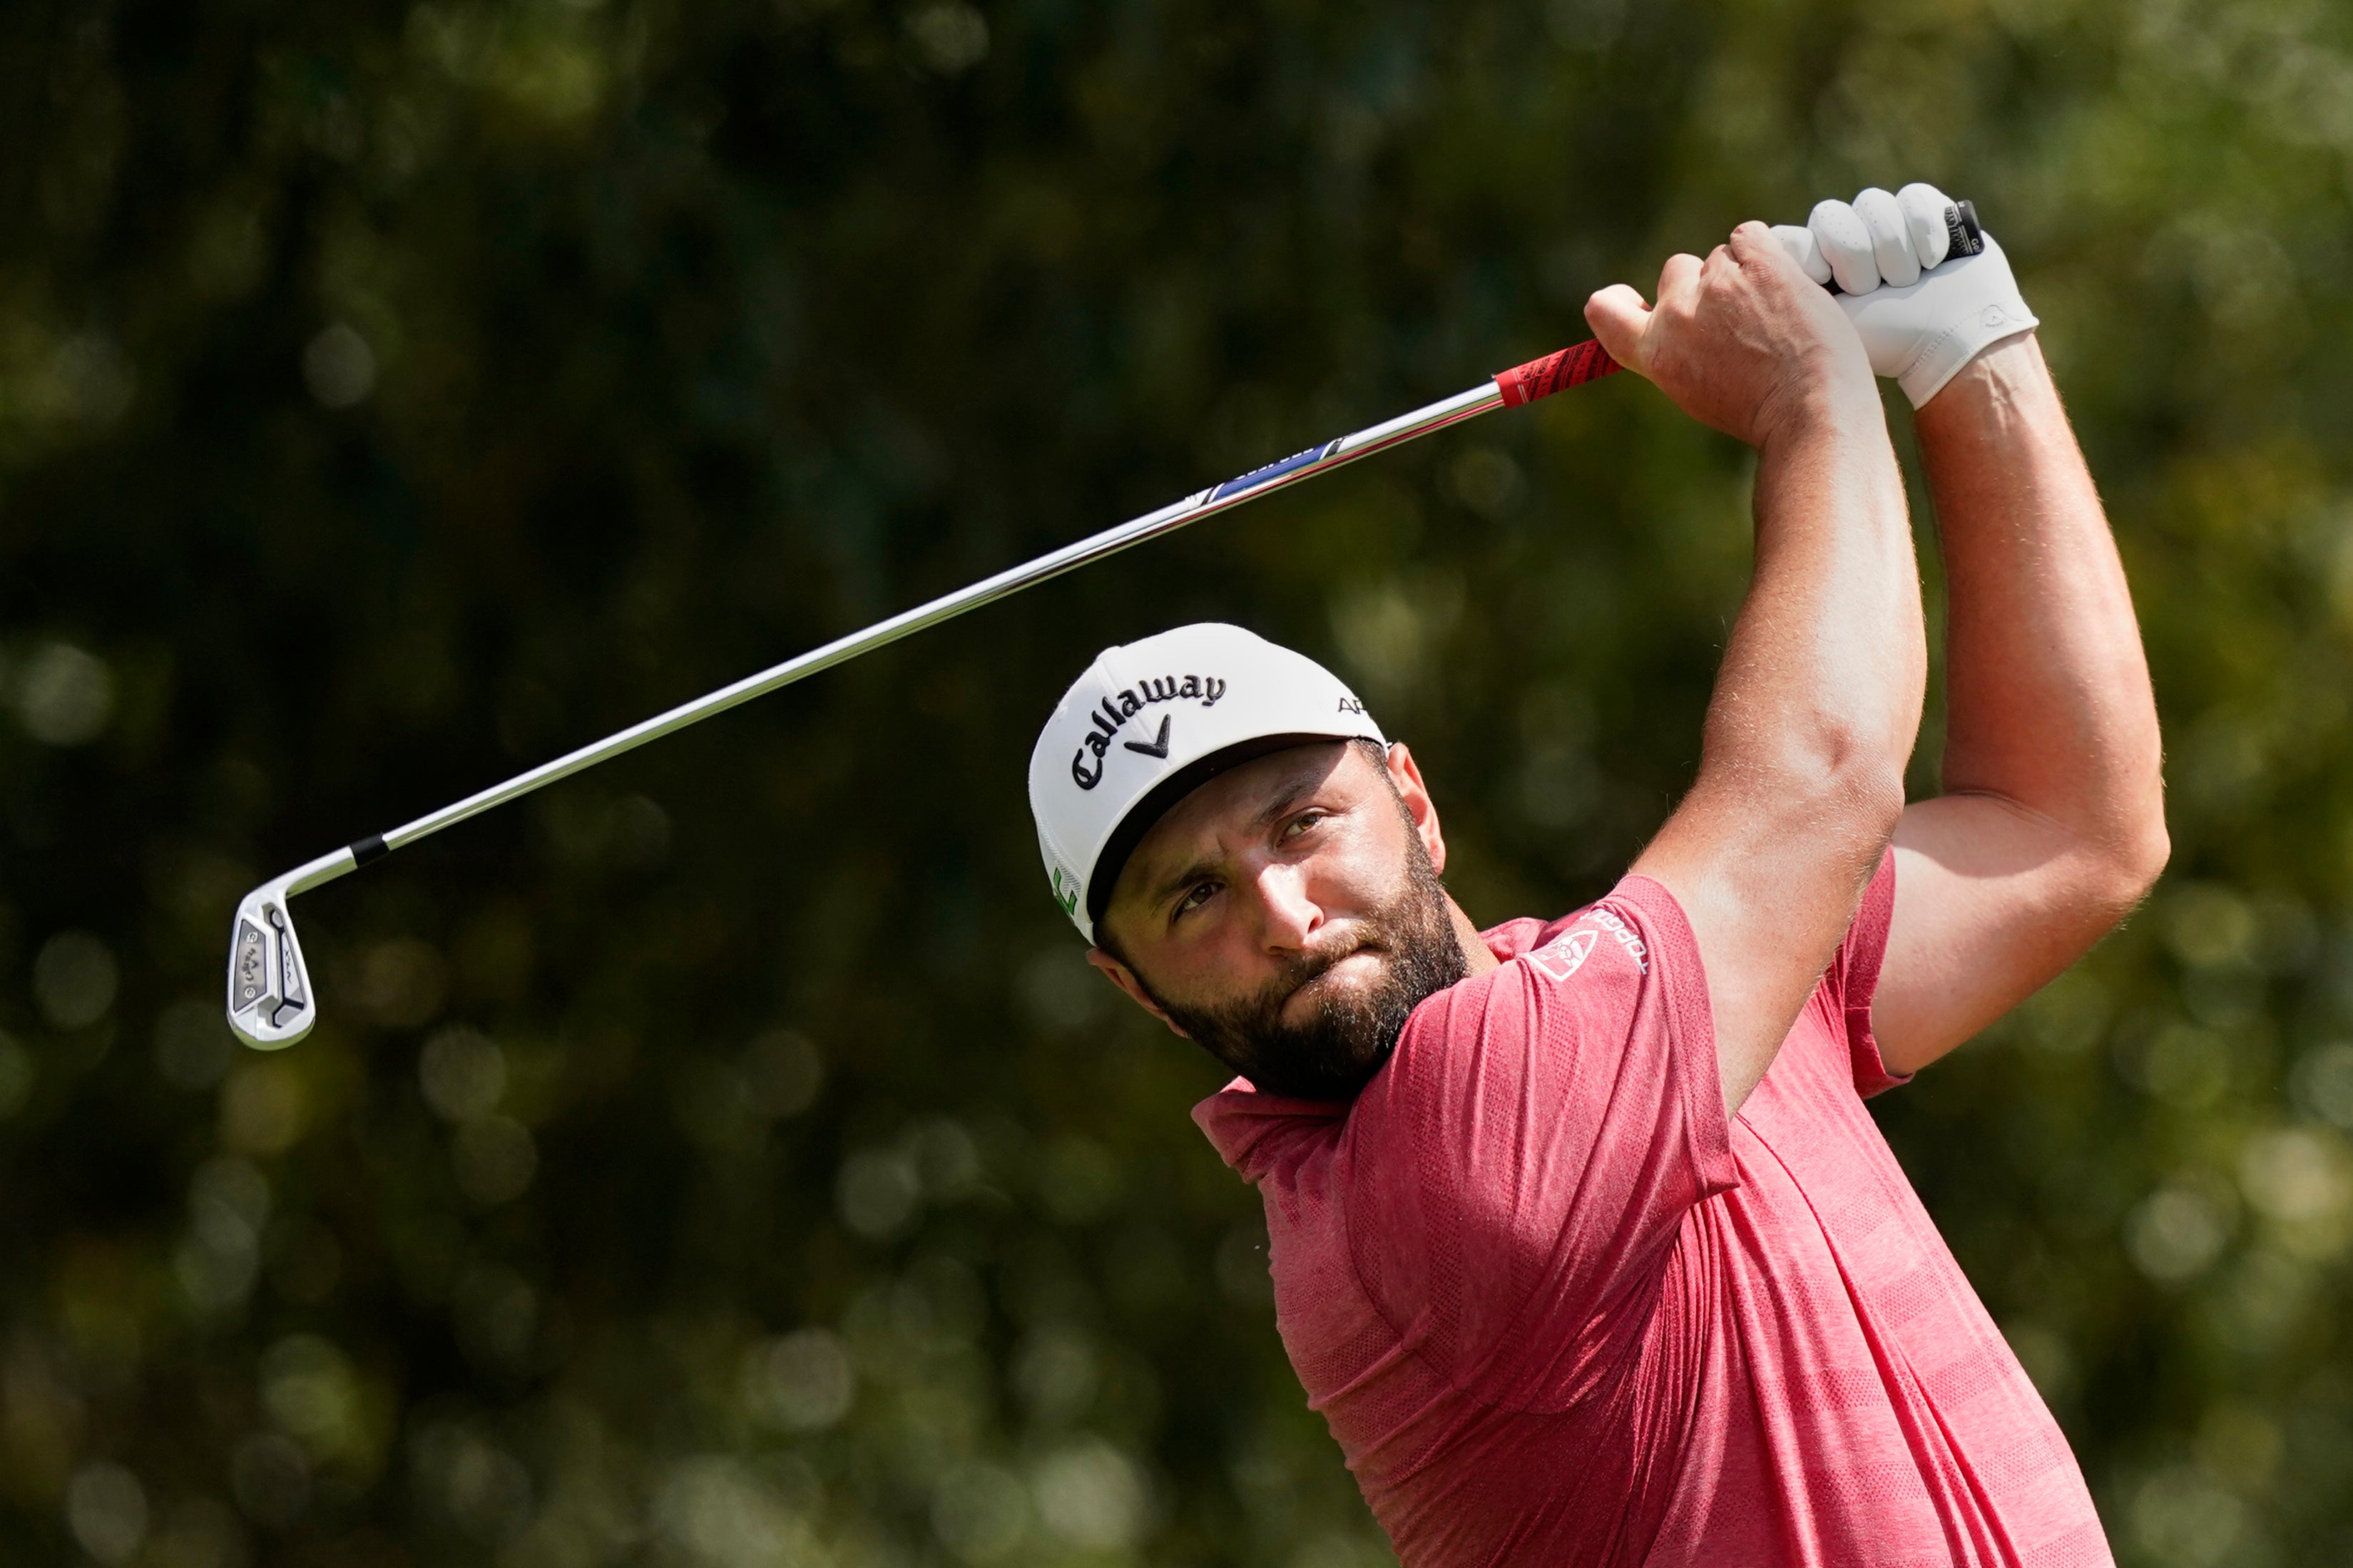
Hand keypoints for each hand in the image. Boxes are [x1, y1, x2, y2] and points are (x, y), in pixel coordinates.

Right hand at [1584, 223, 1877, 449]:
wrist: (1813, 413)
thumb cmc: (1764, 413)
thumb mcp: (1696, 393)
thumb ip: (1677, 353)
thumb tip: (1685, 324)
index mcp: (1656, 351)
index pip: (1605, 309)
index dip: (1618, 298)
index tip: (1635, 299)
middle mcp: (1678, 313)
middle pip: (1676, 269)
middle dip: (1704, 283)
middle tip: (1743, 319)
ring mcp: (1719, 285)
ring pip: (1723, 255)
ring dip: (1746, 274)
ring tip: (1776, 316)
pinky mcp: (1760, 264)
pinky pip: (1749, 234)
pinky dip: (1766, 252)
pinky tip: (1783, 285)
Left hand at [1771, 185, 2039, 407]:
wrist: (1946, 344)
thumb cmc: (1883, 342)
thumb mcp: (1820, 327)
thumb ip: (1779, 300)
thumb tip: (1741, 276)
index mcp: (1816, 263)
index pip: (1792, 234)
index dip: (1811, 254)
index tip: (1828, 284)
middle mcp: (1847, 238)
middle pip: (1829, 216)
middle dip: (1854, 258)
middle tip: (1871, 291)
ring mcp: (1886, 223)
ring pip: (1872, 204)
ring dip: (1892, 251)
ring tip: (1907, 284)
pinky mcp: (1927, 211)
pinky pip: (1915, 198)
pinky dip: (1924, 231)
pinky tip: (1934, 260)